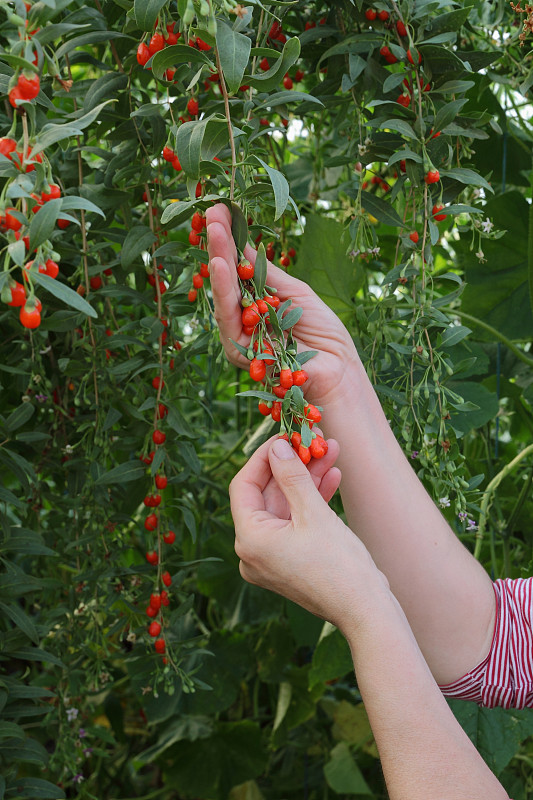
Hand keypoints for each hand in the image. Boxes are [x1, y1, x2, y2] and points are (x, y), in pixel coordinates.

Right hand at [206, 203, 361, 407]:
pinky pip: (229, 320)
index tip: (219, 211)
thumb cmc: (322, 331)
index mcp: (257, 302)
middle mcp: (244, 318)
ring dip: (218, 265)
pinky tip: (222, 267)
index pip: (238, 268)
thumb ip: (265, 273)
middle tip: (211, 216)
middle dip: (218, 247)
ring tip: (214, 236)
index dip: (229, 241)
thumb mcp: (295, 291)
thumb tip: (241, 245)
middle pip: (227, 281)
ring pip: (223, 298)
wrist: (339, 368)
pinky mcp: (242, 352)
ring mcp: (241, 336)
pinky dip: (225, 292)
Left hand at [229, 436, 387, 630]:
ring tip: (331, 452)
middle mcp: (253, 551)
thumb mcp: (314, 513)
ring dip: (307, 480)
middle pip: (267, 495)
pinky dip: (312, 502)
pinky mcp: (291, 561)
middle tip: (313, 441)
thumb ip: (292, 476)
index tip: (284, 436)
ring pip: (285, 507)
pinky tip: (333, 477)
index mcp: (249, 540)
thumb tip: (278, 446)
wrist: (367, 611)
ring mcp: (272, 558)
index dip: (264, 457)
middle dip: (293, 466)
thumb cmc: (340, 565)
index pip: (244, 486)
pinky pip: (296, 523)